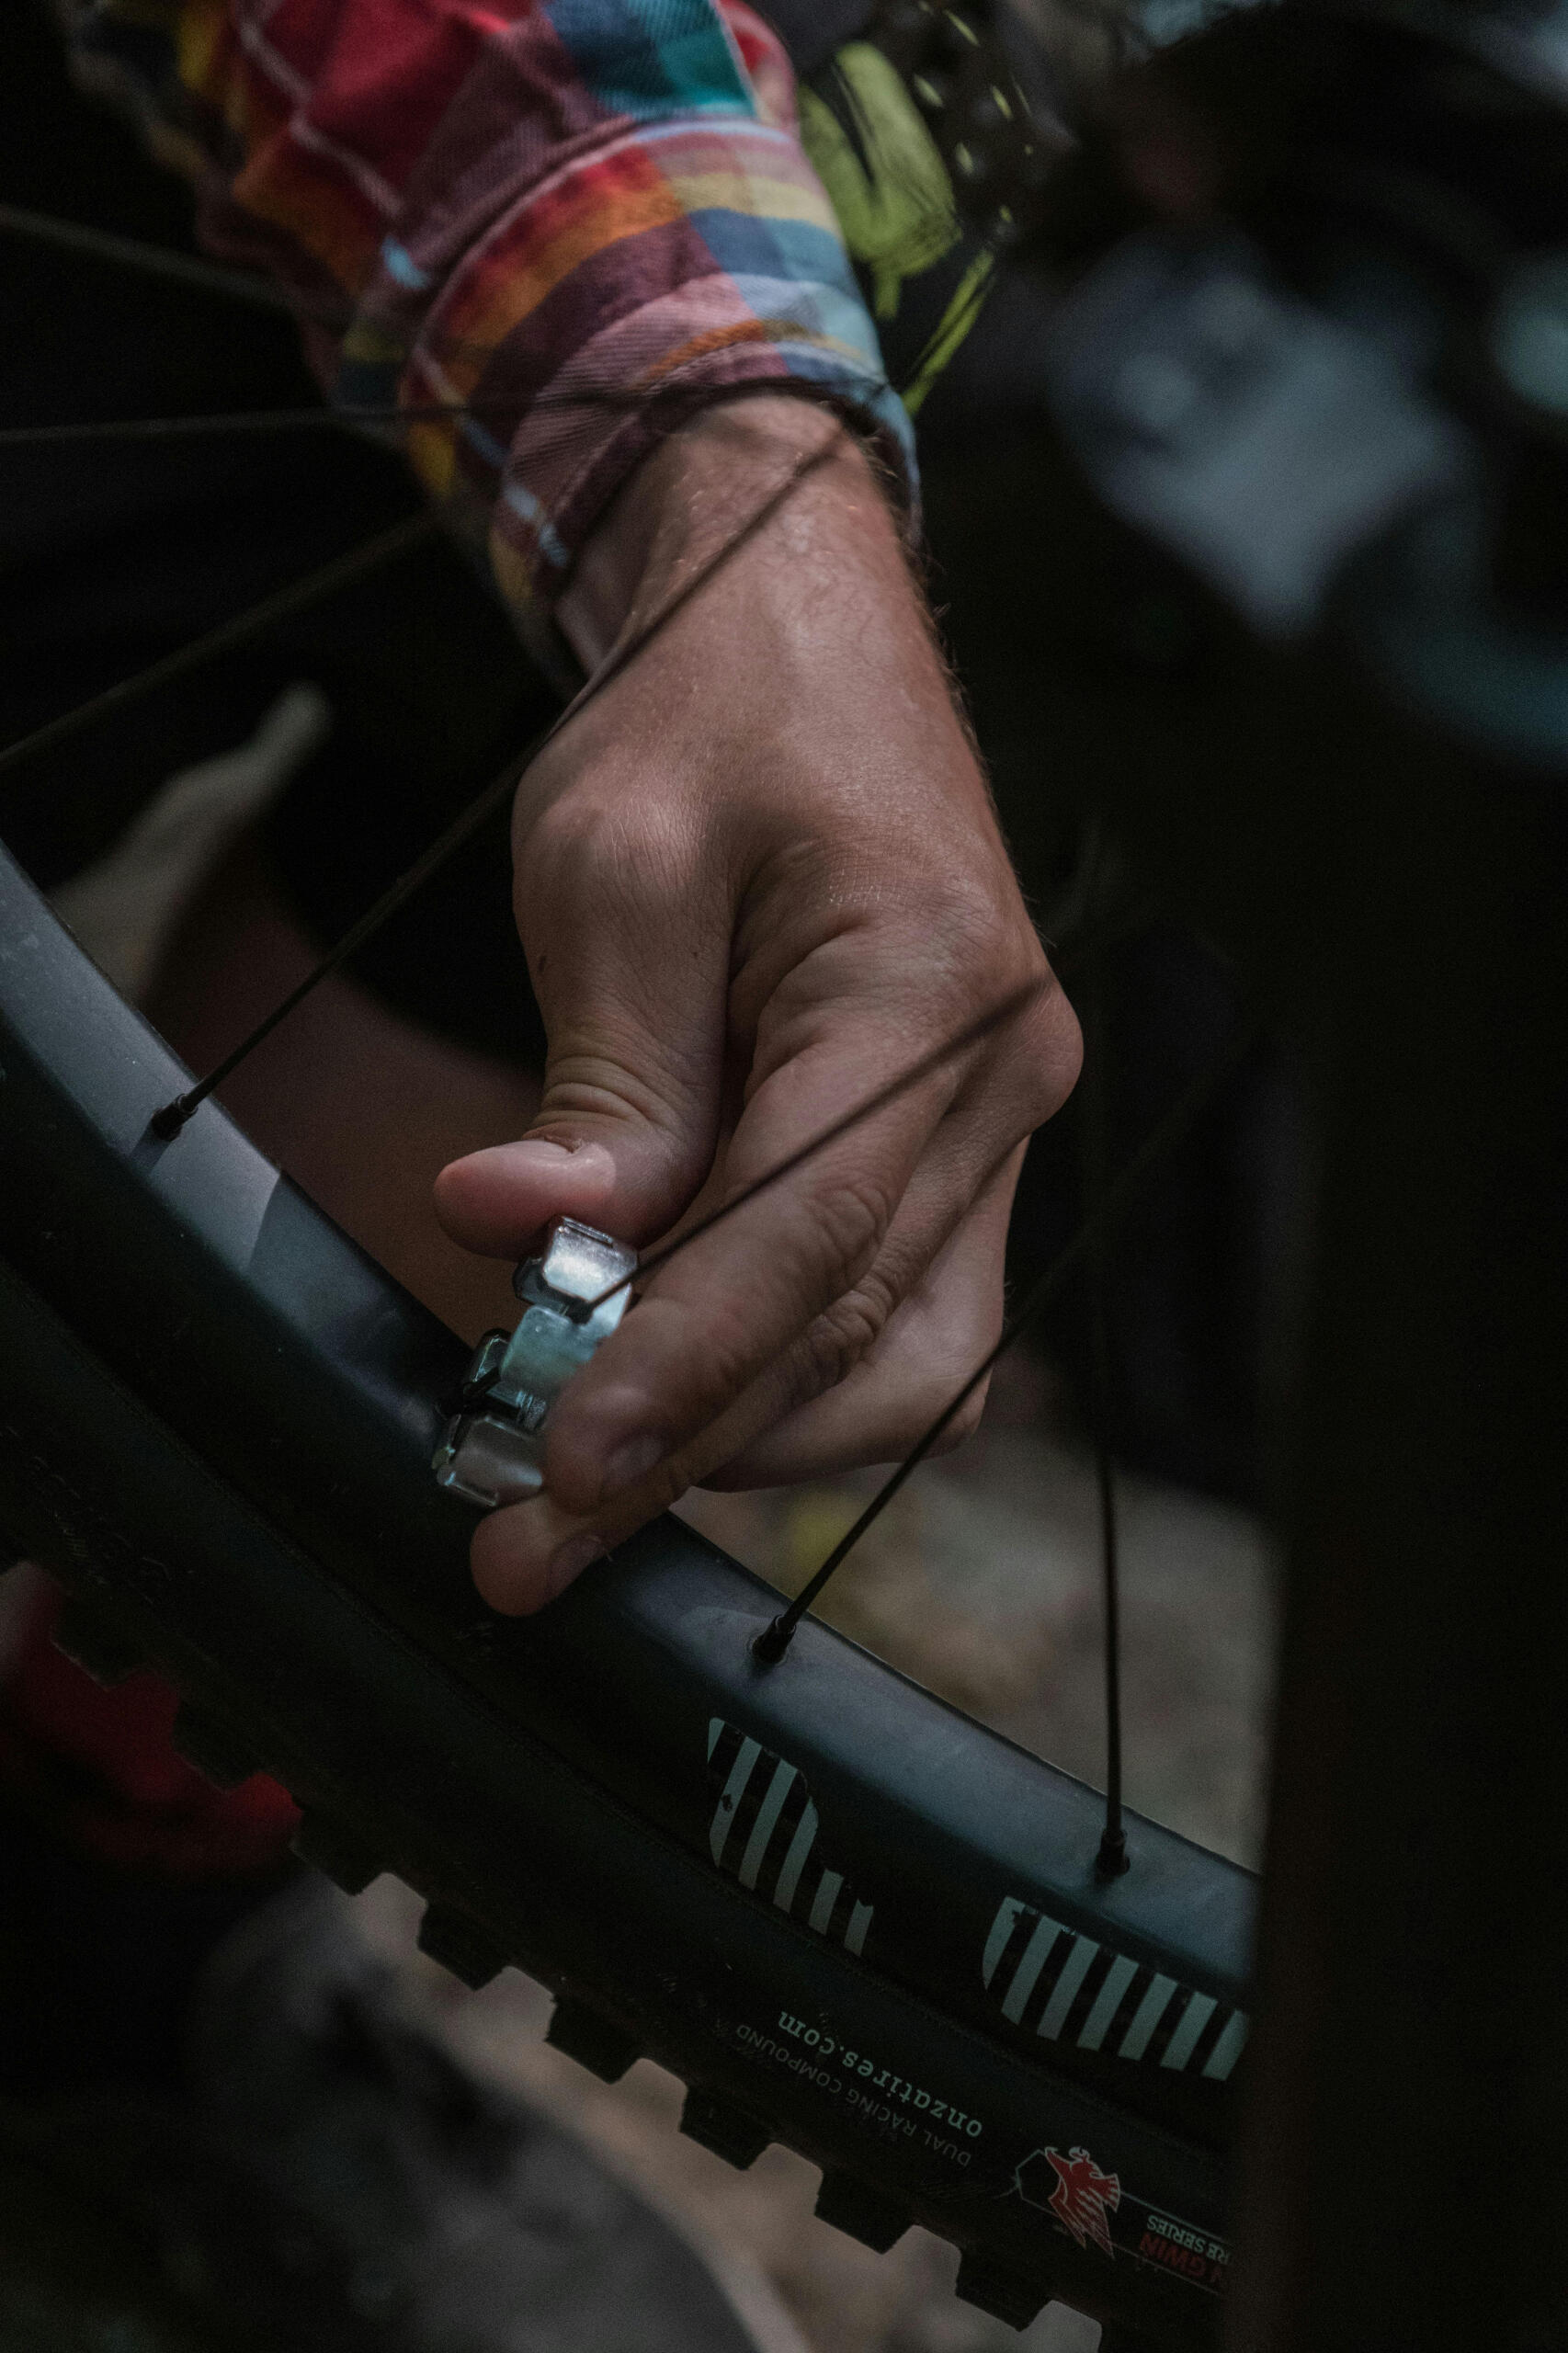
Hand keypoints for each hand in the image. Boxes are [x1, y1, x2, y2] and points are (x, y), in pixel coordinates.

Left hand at [434, 395, 1079, 1611]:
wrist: (803, 637)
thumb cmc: (708, 717)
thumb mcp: (615, 867)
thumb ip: (604, 1075)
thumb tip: (534, 1240)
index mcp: (929, 983)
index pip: (814, 1229)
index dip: (688, 1368)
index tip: (563, 1474)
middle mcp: (1000, 1074)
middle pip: (869, 1330)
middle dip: (698, 1450)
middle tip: (528, 1534)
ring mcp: (995, 1122)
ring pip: (903, 1358)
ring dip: (743, 1432)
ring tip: (576, 1473)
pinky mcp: (957, 1148)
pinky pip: (891, 1308)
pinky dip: (777, 1369)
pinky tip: (661, 1383)